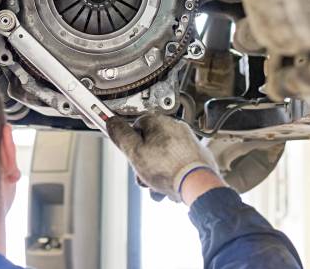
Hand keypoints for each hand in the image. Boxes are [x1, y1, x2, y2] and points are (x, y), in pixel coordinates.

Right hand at [107, 114, 222, 202]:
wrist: (197, 184)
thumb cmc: (169, 169)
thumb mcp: (135, 153)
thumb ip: (121, 137)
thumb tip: (111, 122)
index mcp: (160, 122)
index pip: (136, 125)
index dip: (130, 143)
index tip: (129, 154)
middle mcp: (176, 128)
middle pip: (150, 143)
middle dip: (144, 163)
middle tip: (142, 175)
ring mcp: (188, 142)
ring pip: (163, 157)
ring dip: (156, 173)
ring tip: (156, 187)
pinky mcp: (197, 156)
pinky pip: (177, 164)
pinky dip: (171, 175)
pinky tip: (168, 188)